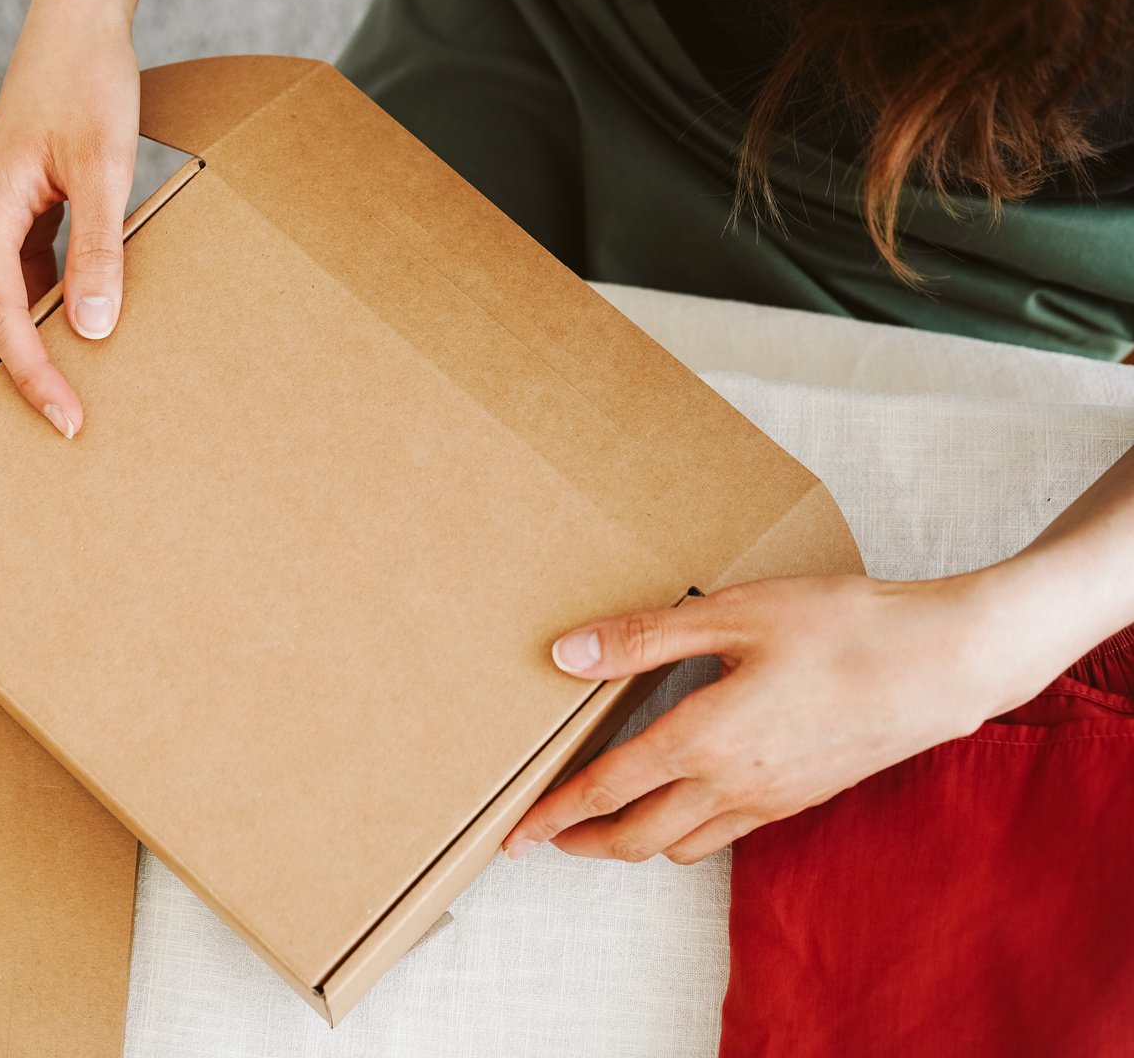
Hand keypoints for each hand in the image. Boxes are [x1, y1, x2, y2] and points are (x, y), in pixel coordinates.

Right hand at [0, 2, 138, 436]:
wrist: (76, 28)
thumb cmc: (87, 86)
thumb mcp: (104, 166)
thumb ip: (99, 248)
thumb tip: (91, 330)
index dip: (28, 372)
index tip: (65, 419)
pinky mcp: (13, 222)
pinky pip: (0, 291)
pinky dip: (9, 331)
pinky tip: (43, 359)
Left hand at [503, 569, 1065, 864]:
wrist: (945, 664)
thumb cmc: (842, 628)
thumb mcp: (733, 615)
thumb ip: (643, 638)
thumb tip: (566, 653)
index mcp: (702, 740)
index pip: (605, 791)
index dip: (552, 814)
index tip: (515, 834)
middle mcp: (730, 784)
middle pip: (635, 838)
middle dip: (582, 842)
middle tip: (544, 835)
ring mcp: (770, 799)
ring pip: (681, 846)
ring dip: (634, 840)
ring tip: (605, 818)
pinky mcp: (802, 798)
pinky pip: (725, 834)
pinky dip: (686, 830)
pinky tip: (682, 798)